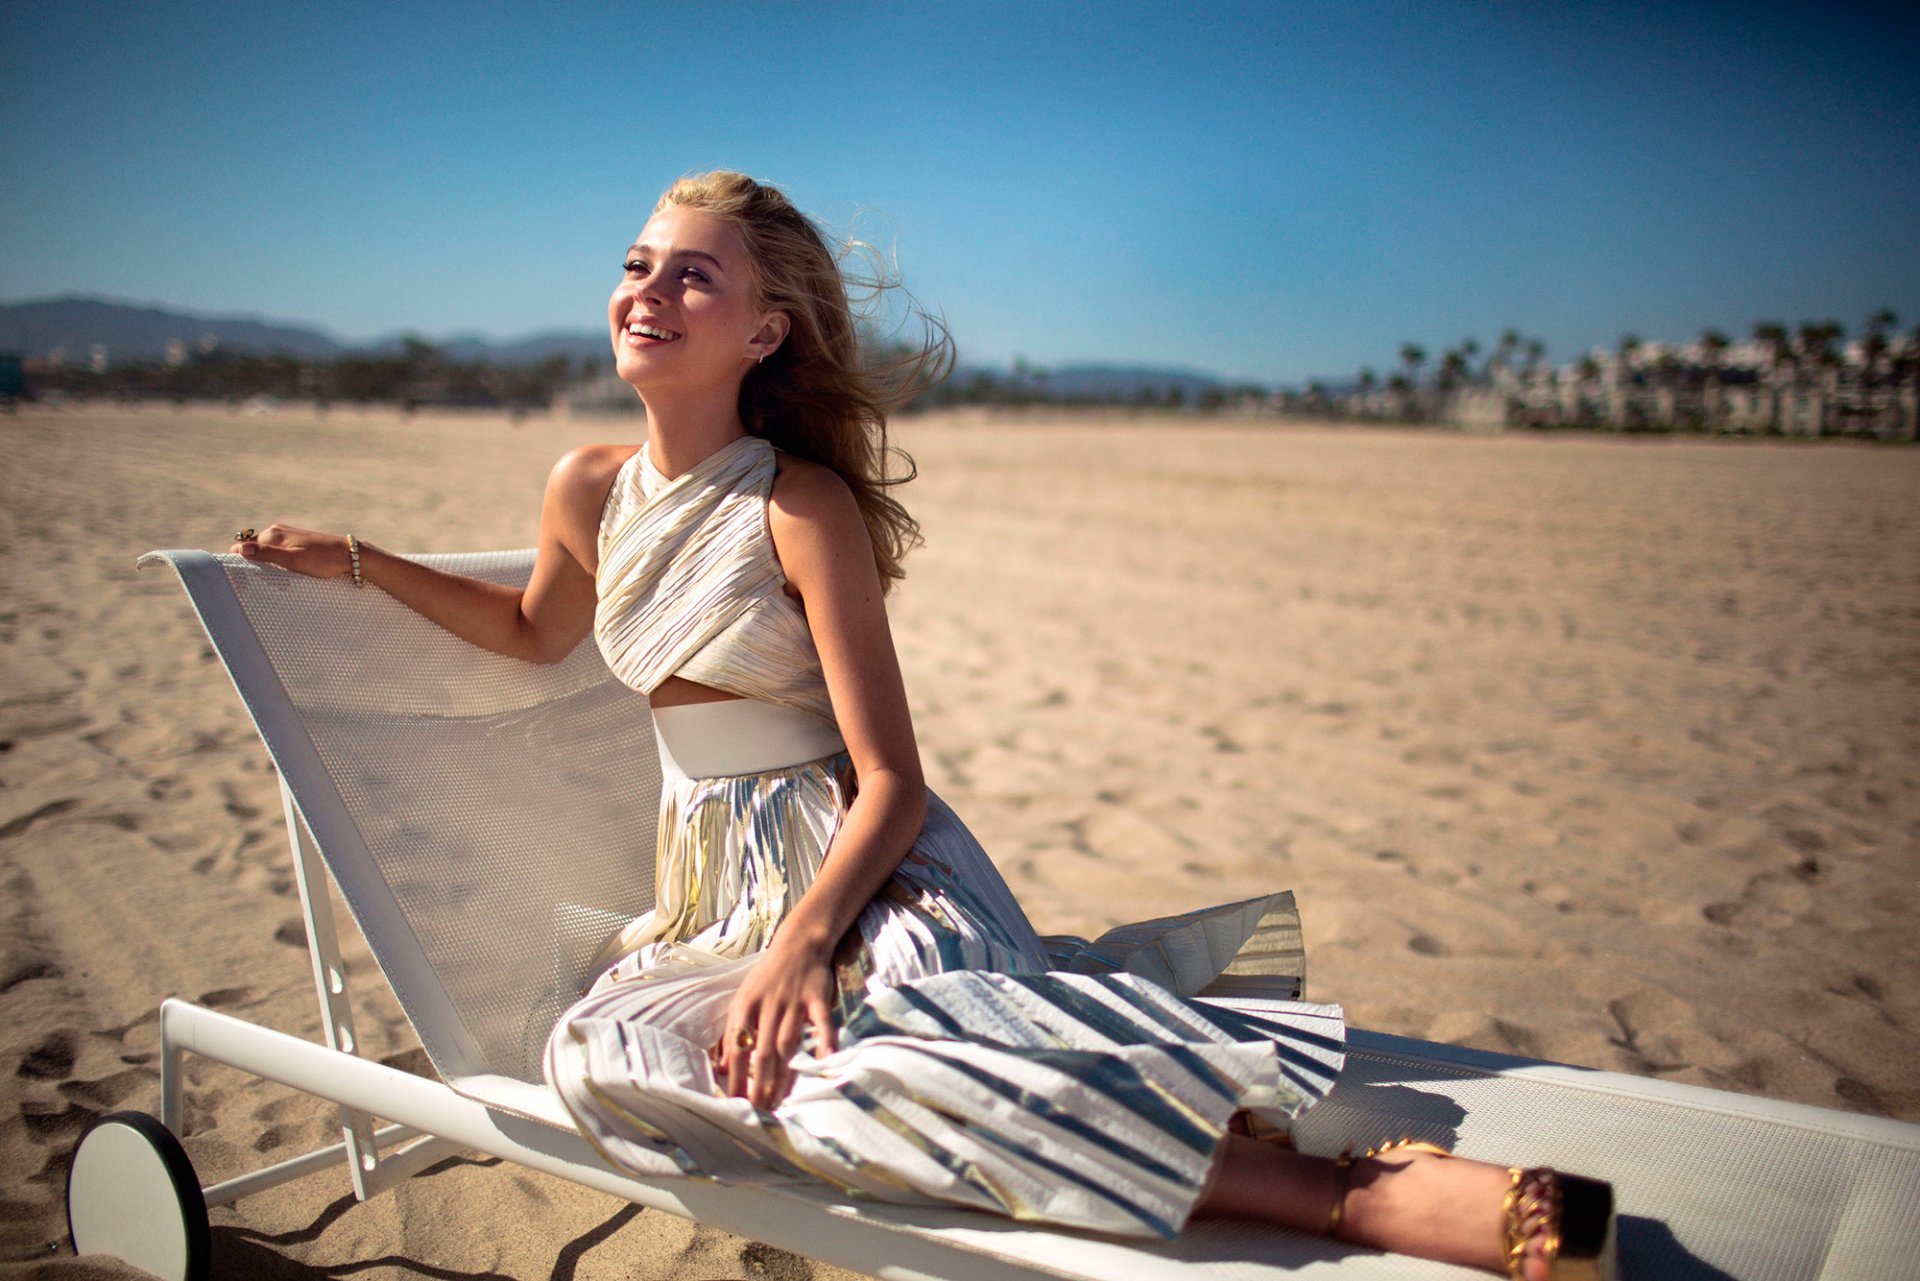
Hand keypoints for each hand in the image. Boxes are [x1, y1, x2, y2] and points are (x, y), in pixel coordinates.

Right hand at [231, 523, 355, 580]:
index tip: (243, 578)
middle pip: (251, 548)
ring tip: (273, 578)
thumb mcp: (293, 560)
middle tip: (260, 581)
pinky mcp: (296, 541)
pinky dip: (275, 561)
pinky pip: (276, 551)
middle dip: (251, 563)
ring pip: (264, 550)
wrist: (348, 555)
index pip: (241, 547)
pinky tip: (284, 571)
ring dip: (264, 563)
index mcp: (271, 535)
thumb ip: (267, 554)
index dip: (238, 562)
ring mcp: (286, 535)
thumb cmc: (322, 560)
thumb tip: (241, 549)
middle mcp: (276, 531)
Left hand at [716, 937, 839, 1109]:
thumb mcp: (743, 999)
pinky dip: (825, 1041)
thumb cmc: (767, 977)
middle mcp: (768, 1005)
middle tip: (759, 1111)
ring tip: (781, 1101)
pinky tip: (826, 1061)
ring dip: (785, 1074)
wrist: (798, 943)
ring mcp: (794, 1002)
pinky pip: (822, 1023)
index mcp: (745, 1006)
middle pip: (762, 1052)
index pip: (737, 1048)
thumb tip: (721, 1068)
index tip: (735, 1104)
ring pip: (788, 1043)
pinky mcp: (817, 998)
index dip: (735, 1077)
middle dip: (759, 1085)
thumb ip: (733, 1032)